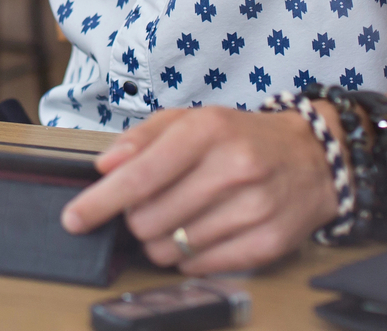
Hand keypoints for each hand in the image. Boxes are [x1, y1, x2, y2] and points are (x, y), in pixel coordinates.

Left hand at [60, 106, 340, 273]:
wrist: (312, 158)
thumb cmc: (239, 137)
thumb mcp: (190, 120)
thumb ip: (141, 138)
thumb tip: (104, 166)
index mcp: (207, 131)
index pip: (140, 176)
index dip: (101, 202)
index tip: (74, 218)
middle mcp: (233, 169)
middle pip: (149, 218)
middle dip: (136, 218)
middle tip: (150, 205)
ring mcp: (254, 209)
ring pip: (171, 247)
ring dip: (160, 239)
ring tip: (179, 216)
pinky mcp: (268, 243)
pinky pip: (201, 266)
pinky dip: (188, 256)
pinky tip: (199, 233)